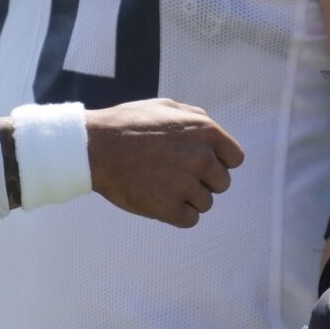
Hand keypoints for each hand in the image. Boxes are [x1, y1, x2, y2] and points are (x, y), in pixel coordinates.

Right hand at [85, 99, 243, 227]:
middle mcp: (201, 158)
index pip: (235, 159)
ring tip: (162, 186)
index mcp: (205, 131)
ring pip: (205, 203)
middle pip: (222, 183)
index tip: (200, 164)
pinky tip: (159, 201)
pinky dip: (177, 214)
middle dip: (203, 181)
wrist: (94, 147)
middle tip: (175, 175)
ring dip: (188, 199)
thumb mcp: (166, 107)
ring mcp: (185, 184)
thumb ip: (196, 118)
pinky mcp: (168, 208)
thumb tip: (214, 135)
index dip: (219, 162)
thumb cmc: (128, 124)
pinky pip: (190, 220)